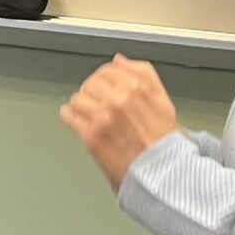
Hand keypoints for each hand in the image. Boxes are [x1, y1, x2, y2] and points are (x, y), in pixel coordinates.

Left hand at [60, 56, 179, 191]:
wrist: (161, 174)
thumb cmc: (164, 143)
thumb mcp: (163, 100)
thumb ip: (143, 73)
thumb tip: (120, 60)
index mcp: (137, 87)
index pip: (108, 70)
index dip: (104, 77)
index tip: (103, 85)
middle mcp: (118, 99)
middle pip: (91, 83)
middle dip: (92, 91)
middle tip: (96, 102)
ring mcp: (102, 117)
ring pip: (78, 98)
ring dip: (81, 104)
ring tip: (87, 113)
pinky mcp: (90, 135)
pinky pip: (69, 116)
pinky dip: (70, 116)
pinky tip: (75, 119)